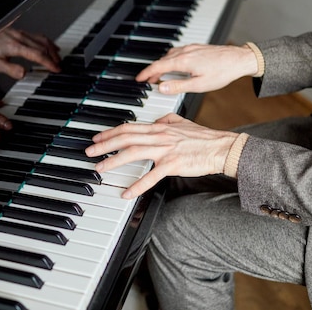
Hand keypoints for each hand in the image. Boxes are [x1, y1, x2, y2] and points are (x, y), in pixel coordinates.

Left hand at [0, 27, 60, 78]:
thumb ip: (10, 69)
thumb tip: (23, 73)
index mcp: (14, 46)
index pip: (37, 55)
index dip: (48, 62)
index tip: (55, 69)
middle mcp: (19, 38)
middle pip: (43, 47)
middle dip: (53, 57)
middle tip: (58, 67)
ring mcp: (20, 34)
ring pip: (42, 40)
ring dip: (52, 50)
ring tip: (57, 59)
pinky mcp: (20, 32)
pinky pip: (38, 36)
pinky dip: (48, 42)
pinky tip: (51, 46)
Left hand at [85, 113, 237, 198]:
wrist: (221, 147)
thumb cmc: (204, 137)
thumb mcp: (183, 122)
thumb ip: (168, 119)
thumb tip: (158, 119)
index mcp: (160, 127)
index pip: (129, 127)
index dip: (110, 132)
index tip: (97, 138)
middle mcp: (159, 136)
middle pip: (125, 138)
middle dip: (104, 145)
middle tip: (90, 152)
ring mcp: (165, 150)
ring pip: (133, 153)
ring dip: (113, 160)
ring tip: (100, 168)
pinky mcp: (173, 164)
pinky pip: (151, 176)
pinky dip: (137, 185)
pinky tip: (126, 193)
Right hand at [136, 43, 258, 93]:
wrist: (239, 59)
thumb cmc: (222, 72)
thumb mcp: (199, 85)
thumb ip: (178, 86)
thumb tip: (161, 88)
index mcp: (183, 61)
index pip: (158, 66)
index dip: (146, 73)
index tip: (139, 79)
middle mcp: (185, 51)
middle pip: (162, 60)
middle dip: (153, 70)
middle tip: (148, 81)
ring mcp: (191, 47)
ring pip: (169, 55)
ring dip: (162, 64)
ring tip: (160, 75)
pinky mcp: (197, 47)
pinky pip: (178, 52)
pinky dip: (171, 59)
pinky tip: (175, 65)